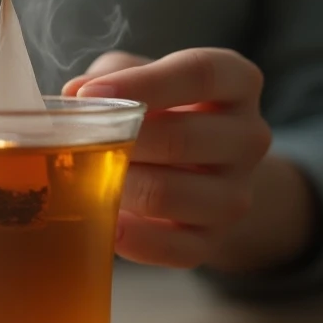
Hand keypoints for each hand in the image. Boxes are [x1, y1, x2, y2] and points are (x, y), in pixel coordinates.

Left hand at [63, 48, 271, 268]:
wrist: (201, 169)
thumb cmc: (163, 109)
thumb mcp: (141, 75)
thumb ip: (111, 76)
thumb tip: (73, 94)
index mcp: (238, 82)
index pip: (200, 74)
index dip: (144, 84)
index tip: (90, 93)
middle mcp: (249, 137)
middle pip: (182, 139)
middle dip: (121, 141)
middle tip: (77, 142)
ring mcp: (237, 192)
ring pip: (170, 195)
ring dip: (119, 188)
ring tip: (85, 179)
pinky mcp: (215, 239)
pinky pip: (174, 247)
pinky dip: (133, 238)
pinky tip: (105, 224)